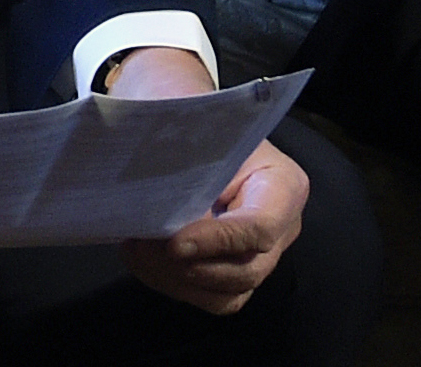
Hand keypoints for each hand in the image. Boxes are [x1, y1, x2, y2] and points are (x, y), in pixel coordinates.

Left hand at [102, 47, 307, 312]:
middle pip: (247, 270)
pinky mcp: (233, 273)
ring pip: (227, 293)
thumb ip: (190, 169)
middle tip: (144, 244)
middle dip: (191, 265)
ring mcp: (261, 255)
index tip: (173, 241)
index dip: (218, 240)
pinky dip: (172, 284)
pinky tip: (143, 258)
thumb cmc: (196, 122)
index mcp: (283, 184)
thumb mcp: (197, 131)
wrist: (188, 129)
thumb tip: (163, 210)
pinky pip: (208, 297)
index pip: (260, 226)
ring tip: (138, 249)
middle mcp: (281, 228)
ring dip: (176, 279)